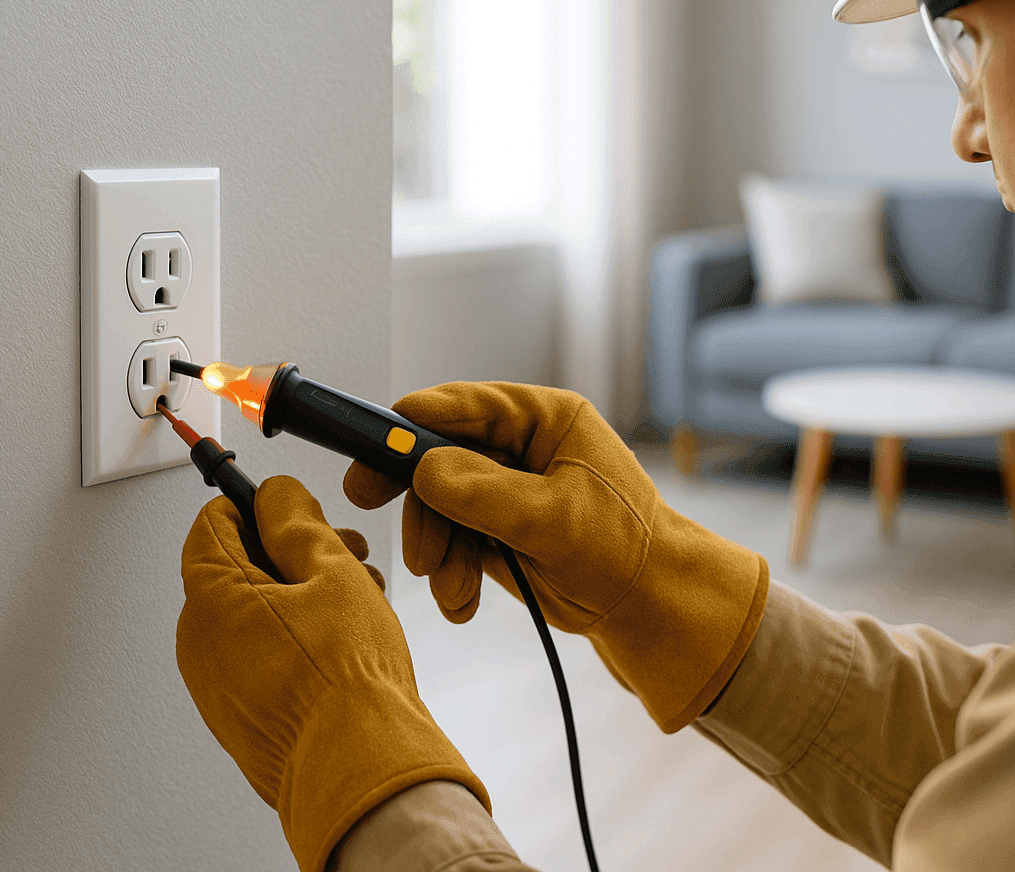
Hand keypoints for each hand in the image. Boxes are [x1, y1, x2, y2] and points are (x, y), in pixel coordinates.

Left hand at [176, 475, 489, 871]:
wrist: (359, 768)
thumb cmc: (347, 682)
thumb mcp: (332, 571)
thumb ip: (296, 522)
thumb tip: (276, 497)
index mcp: (211, 599)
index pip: (212, 523)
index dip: (257, 506)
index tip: (294, 509)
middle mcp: (199, 643)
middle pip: (234, 569)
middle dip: (289, 553)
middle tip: (340, 554)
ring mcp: (214, 684)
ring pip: (250, 614)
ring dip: (298, 596)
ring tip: (354, 601)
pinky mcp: (236, 716)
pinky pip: (255, 657)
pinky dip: (291, 639)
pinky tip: (340, 642)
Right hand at [343, 382, 769, 732]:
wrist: (648, 608)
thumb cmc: (625, 549)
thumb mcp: (555, 520)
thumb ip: (487, 493)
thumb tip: (424, 470)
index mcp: (546, 420)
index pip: (470, 406)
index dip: (418, 418)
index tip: (377, 434)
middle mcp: (522, 448)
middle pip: (441, 455)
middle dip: (417, 495)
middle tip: (365, 502)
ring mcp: (507, 491)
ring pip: (439, 505)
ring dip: (434, 548)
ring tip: (448, 588)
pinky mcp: (496, 532)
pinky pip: (451, 543)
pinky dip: (449, 574)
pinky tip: (461, 603)